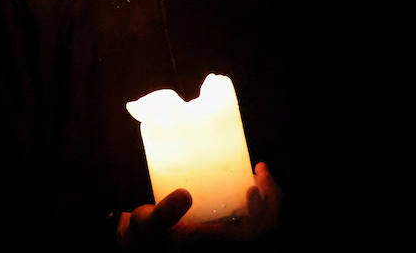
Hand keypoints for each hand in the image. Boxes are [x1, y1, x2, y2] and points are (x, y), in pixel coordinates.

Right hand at [120, 164, 281, 247]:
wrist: (145, 240)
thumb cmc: (146, 234)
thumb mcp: (148, 223)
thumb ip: (164, 212)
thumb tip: (185, 196)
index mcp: (212, 244)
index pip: (248, 236)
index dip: (257, 214)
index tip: (251, 188)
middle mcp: (226, 245)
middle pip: (264, 229)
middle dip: (270, 200)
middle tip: (262, 171)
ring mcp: (230, 239)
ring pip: (264, 226)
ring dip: (268, 200)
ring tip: (260, 172)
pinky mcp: (228, 230)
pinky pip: (255, 220)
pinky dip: (260, 202)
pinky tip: (250, 183)